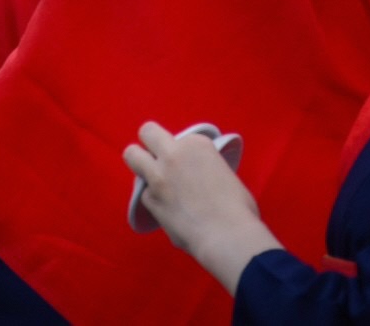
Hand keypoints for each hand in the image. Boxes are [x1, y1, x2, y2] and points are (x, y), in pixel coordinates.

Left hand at [122, 122, 281, 293]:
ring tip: (156, 181)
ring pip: (132, 156)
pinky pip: (143, 192)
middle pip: (147, 132)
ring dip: (142, 166)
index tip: (187, 163)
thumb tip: (193, 179)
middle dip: (149, 143)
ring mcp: (158, 176)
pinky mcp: (149, 200)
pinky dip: (151, 198)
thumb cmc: (238, 208)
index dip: (180, 150)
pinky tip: (165, 209)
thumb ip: (203, 168)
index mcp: (196, 144)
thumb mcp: (223, 174)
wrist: (227, 236)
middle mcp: (174, 154)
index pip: (178, 137)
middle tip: (157, 158)